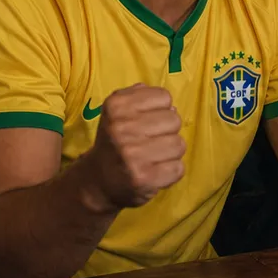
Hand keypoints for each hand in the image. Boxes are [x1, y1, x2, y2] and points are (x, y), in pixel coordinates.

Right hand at [79, 84, 185, 211]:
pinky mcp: (144, 178)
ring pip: (179, 144)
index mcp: (116, 106)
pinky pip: (178, 168)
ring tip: (153, 157)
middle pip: (174, 120)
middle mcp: (121, 129)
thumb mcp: (118, 110)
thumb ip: (142, 96)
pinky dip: (171, 172)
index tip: (147, 121)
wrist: (99, 181)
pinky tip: (155, 171)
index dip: (160, 109)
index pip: (164, 97)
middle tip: (151, 141)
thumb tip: (171, 106)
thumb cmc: (114, 141)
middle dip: (167, 131)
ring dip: (170, 152)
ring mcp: (132, 155)